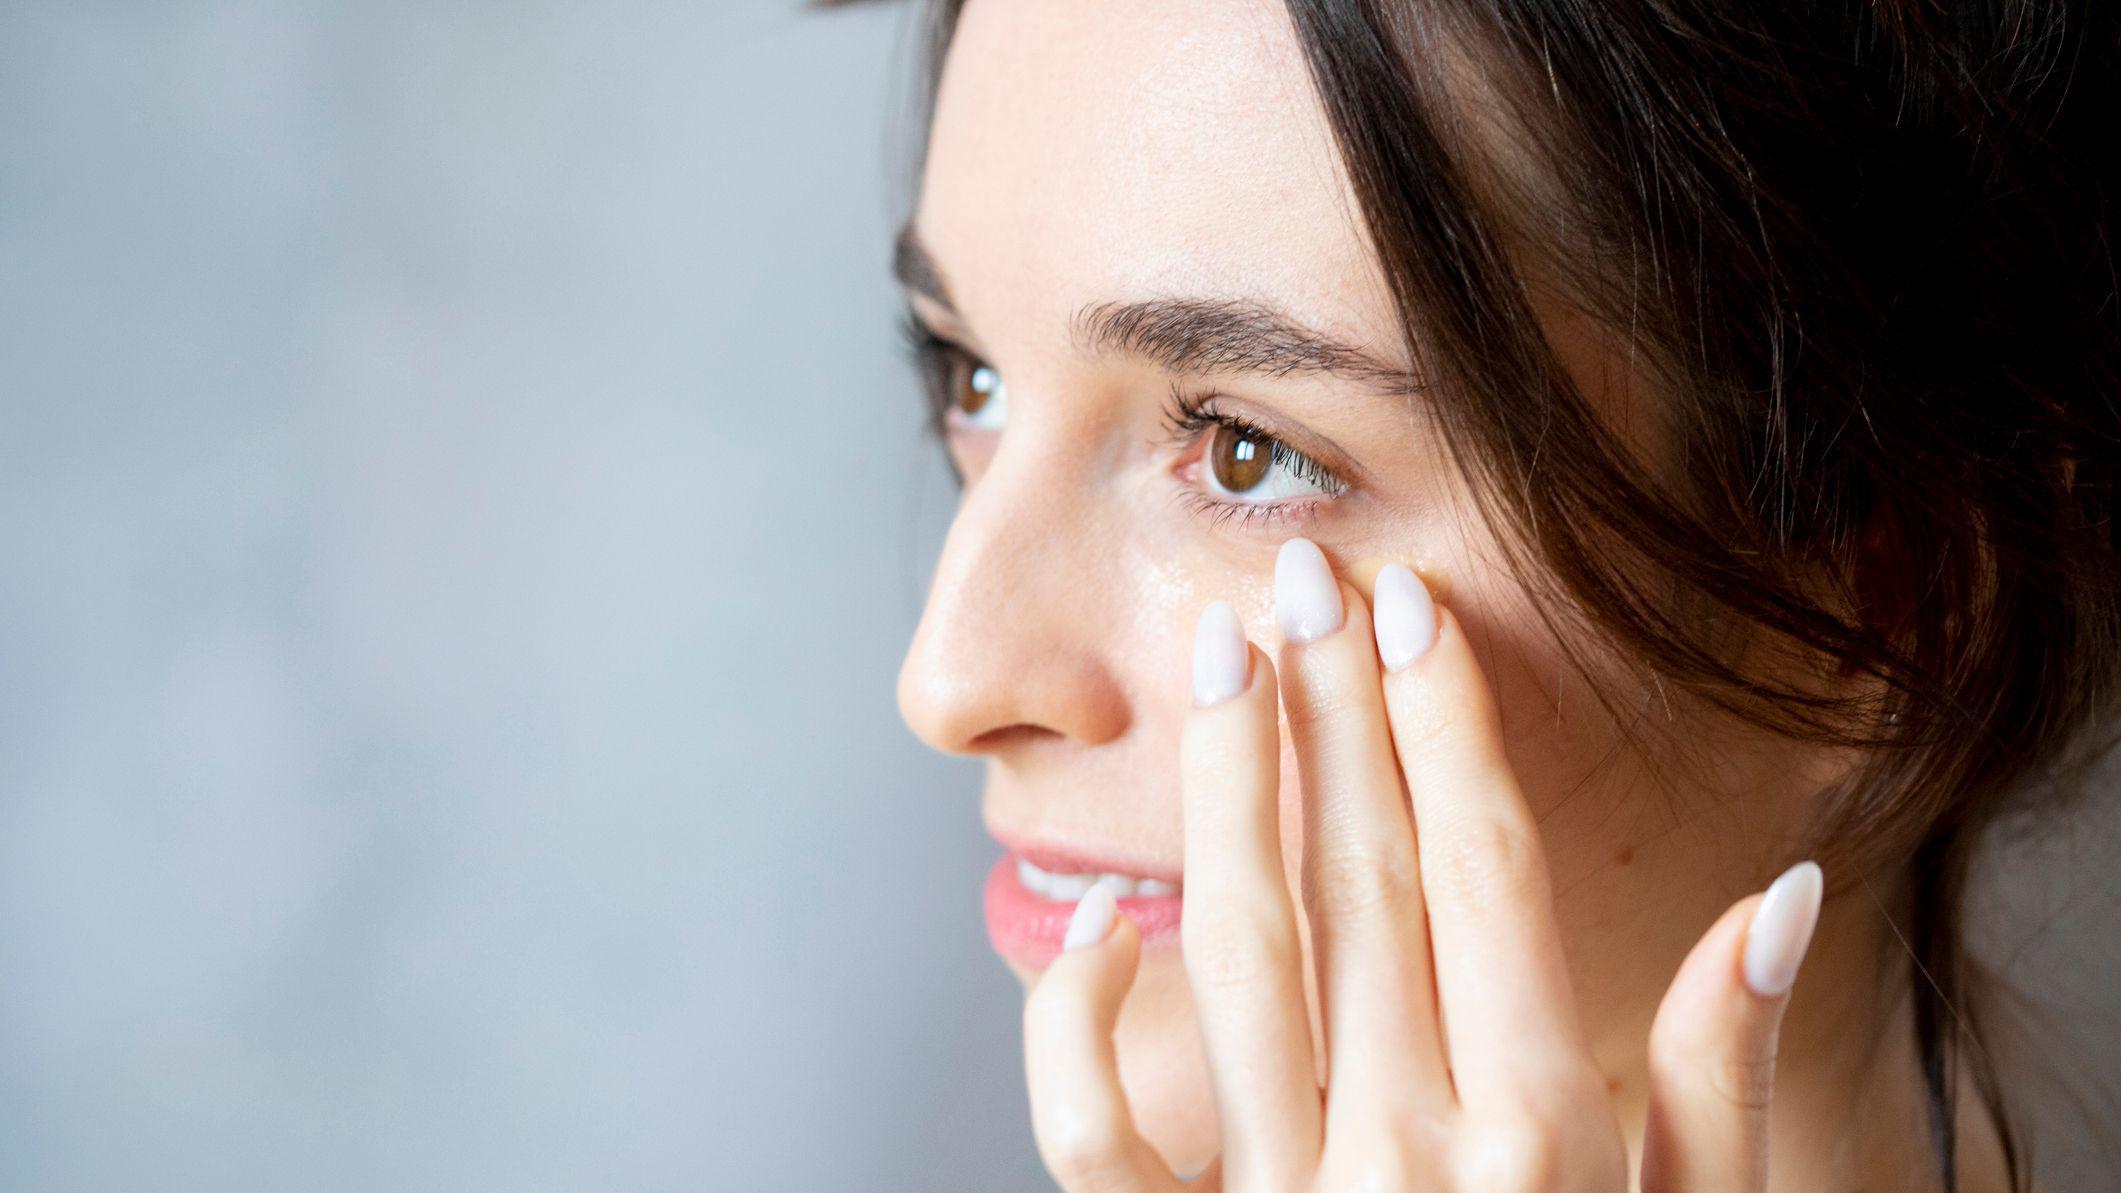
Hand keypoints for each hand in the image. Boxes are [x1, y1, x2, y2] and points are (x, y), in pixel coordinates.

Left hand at [1022, 538, 1824, 1190]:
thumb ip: (1724, 1083)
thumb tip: (1779, 901)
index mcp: (1543, 1137)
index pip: (1482, 875)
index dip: (1445, 729)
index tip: (1411, 610)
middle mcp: (1406, 1153)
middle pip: (1360, 882)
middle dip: (1331, 714)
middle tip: (1302, 580)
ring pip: (1237, 956)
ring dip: (1225, 795)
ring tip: (1218, 665)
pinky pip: (1096, 1134)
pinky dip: (1080, 1023)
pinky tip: (1104, 920)